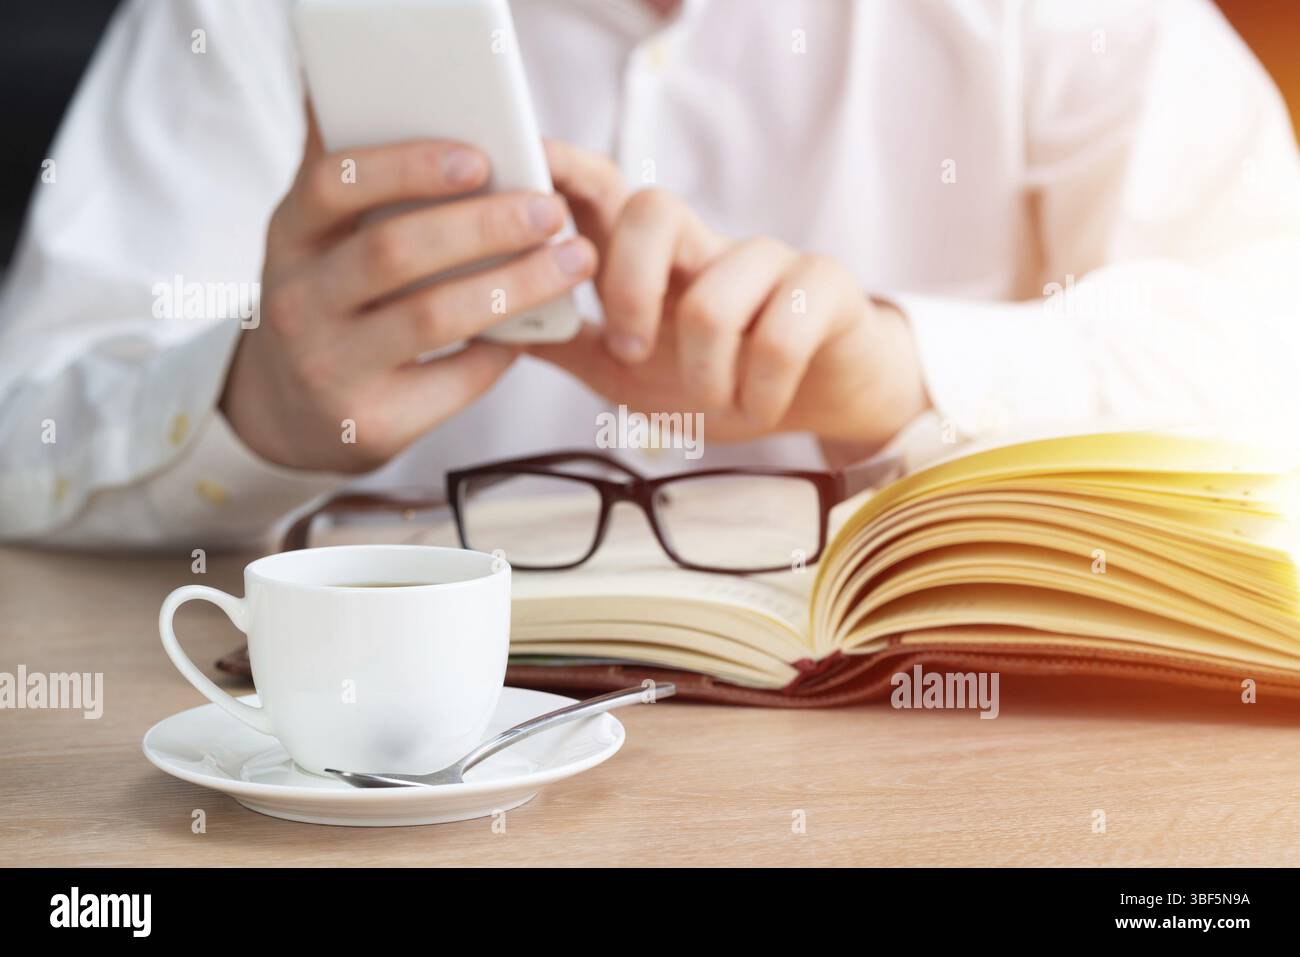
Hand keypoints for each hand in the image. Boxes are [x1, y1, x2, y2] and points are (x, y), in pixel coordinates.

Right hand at [220, 111, 596, 471]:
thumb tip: (354, 79)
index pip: (334, 184)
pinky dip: (501, 351)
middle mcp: (296, 300)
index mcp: (288, 236)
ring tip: (572, 262)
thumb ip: (350, 178)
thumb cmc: (328, 303)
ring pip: (433, 317)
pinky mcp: (372, 422)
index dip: (407, 166)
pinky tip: (534, 330)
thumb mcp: (316, 241)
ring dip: (514, 285)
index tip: (479, 157)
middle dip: (483, 225)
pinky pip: (454, 379)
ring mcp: (328, 367)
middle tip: (550, 211)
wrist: (287, 416)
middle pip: (394, 251)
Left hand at [530, 141, 929, 447]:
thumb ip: (573, 347)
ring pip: (714, 295)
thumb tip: (494, 327)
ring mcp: (768, 259)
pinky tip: (762, 406)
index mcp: (655, 261)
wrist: (822, 399)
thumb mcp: (631, 376)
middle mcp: (707, 244)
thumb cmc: (724, 378)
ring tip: (716, 401)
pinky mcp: (824, 286)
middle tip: (629, 351)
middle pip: (654, 209)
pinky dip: (761, 390)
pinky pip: (780, 335)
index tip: (531, 163)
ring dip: (704, 373)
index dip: (569, 170)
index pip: (608, 193)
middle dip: (627, 287)